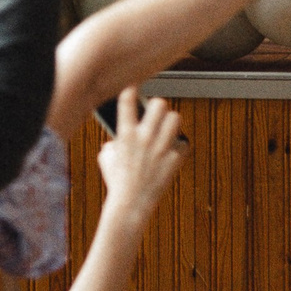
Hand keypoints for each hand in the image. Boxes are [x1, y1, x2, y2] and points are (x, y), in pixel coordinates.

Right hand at [94, 88, 186, 226]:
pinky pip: (183, 144)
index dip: (131, 90)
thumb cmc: (117, 181)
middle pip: (159, 104)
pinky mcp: (174, 160)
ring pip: (175, 119)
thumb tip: (119, 139)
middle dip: (157, 106)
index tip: (134, 87)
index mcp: (126, 134)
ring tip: (168, 127)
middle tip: (156, 111)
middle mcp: (145, 137)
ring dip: (171, 122)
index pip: (128, 101)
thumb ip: (113, 143)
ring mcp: (161, 148)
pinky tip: (173, 151)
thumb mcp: (106, 158)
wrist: (131, 203)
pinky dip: (179, 147)